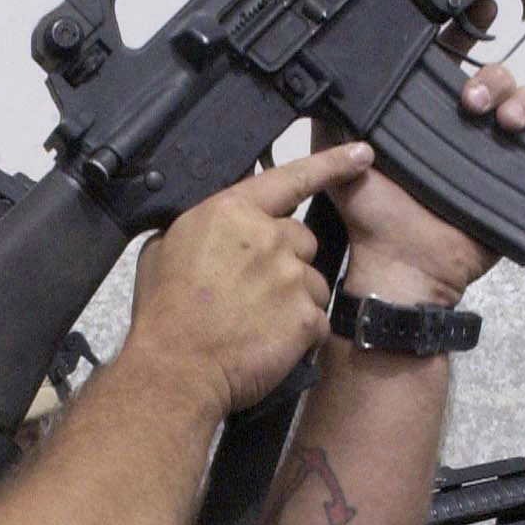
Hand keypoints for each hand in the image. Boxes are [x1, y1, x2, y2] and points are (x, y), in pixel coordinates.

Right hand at [123, 143, 374, 415]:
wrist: (174, 370)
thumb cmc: (164, 315)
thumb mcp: (164, 248)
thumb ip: (204, 227)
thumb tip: (218, 227)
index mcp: (232, 212)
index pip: (291, 177)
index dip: (331, 164)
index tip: (360, 154)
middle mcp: (268, 237)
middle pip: (302, 238)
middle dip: (285, 260)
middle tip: (252, 292)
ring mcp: (290, 277)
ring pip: (311, 281)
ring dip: (293, 299)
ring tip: (255, 322)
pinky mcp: (305, 316)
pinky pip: (315, 319)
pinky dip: (298, 334)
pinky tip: (267, 342)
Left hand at [319, 3, 524, 308]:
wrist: (402, 264)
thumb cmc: (372, 218)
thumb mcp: (341, 155)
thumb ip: (334, 116)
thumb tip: (324, 76)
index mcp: (423, 113)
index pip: (450, 58)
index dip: (466, 30)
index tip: (478, 12)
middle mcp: (460, 126)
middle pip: (494, 75)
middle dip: (491, 76)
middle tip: (470, 101)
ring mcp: (490, 149)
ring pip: (523, 101)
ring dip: (521, 99)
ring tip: (504, 121)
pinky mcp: (514, 176)